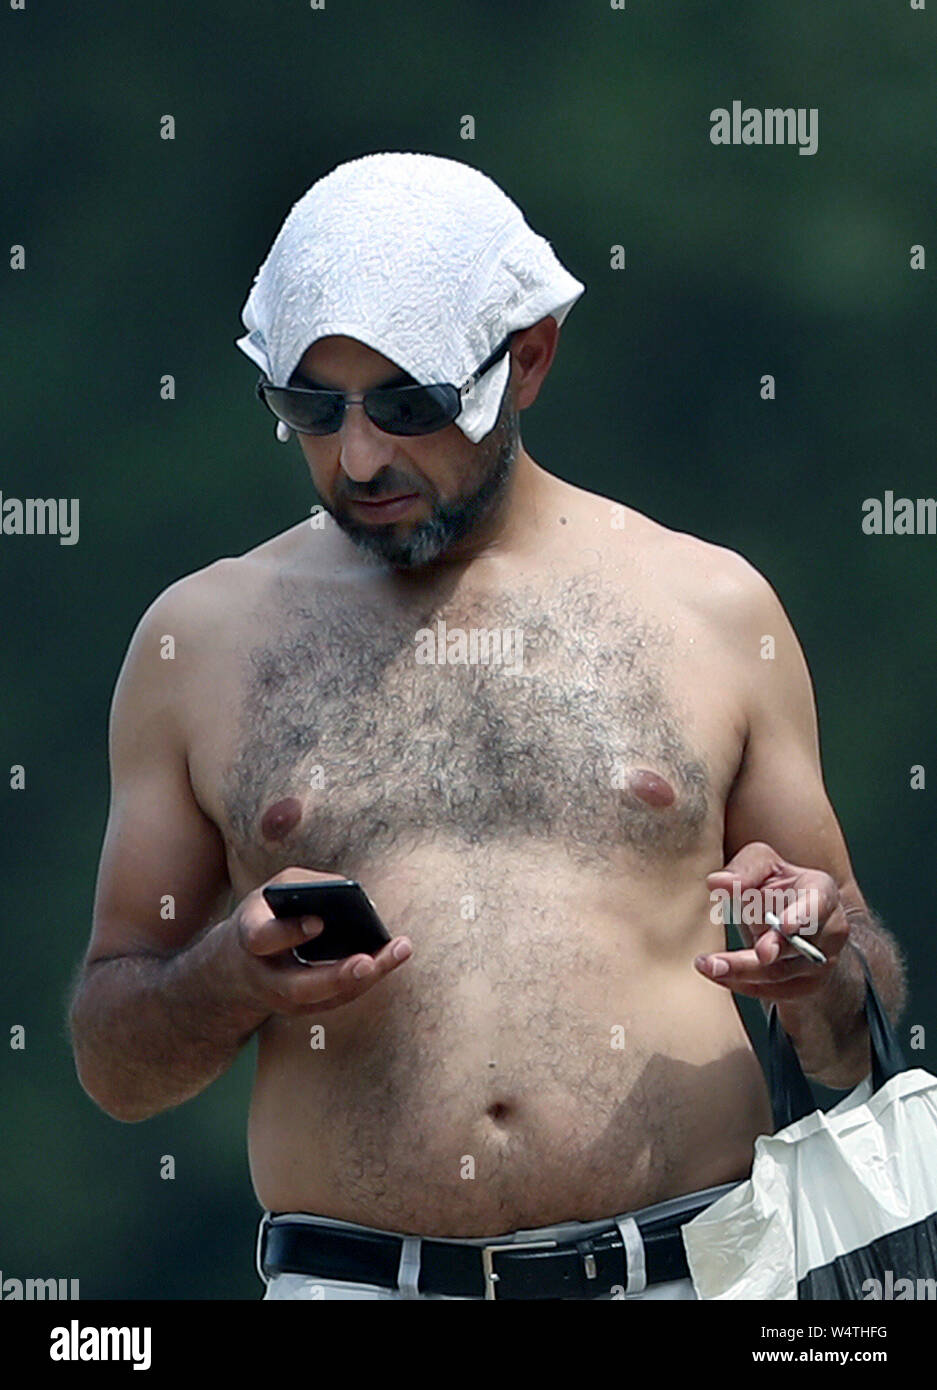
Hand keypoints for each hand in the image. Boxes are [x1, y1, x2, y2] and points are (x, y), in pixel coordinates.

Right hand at [222, 867, 411, 1016]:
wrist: (237, 964)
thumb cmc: (266, 914)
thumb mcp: (276, 891)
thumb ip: (308, 885)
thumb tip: (352, 892)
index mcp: (249, 938)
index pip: (264, 939)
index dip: (290, 932)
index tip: (320, 922)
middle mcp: (264, 977)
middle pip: (299, 986)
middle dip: (335, 976)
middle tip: (368, 961)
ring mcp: (283, 1000)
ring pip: (326, 999)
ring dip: (365, 978)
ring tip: (399, 950)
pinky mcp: (305, 1009)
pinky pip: (340, 998)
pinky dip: (368, 978)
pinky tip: (394, 956)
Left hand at [696, 840, 847, 1001]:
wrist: (789, 921)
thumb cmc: (777, 887)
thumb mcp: (763, 865)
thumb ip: (744, 868)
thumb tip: (718, 882)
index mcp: (822, 892)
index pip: (820, 904)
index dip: (804, 915)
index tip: (785, 925)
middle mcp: (830, 930)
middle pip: (800, 944)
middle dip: (776, 948)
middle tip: (758, 952)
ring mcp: (820, 962)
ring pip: (782, 972)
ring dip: (743, 970)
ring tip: (709, 964)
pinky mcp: (804, 986)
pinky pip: (773, 992)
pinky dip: (741, 984)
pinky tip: (715, 972)